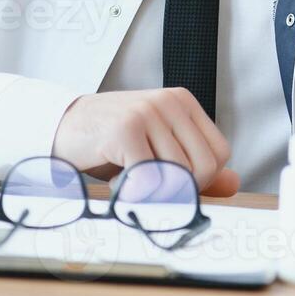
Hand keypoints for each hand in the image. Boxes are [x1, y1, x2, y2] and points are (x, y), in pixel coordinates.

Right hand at [51, 88, 239, 196]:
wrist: (60, 127)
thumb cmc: (110, 141)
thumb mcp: (157, 149)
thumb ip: (193, 166)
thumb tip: (234, 184)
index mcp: (183, 103)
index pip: (219, 153)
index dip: (201, 179)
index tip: (172, 182)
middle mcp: (169, 102)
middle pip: (204, 167)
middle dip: (180, 190)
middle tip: (150, 188)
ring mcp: (148, 112)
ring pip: (177, 175)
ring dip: (153, 192)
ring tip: (130, 181)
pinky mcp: (126, 129)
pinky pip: (149, 178)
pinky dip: (135, 193)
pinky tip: (118, 184)